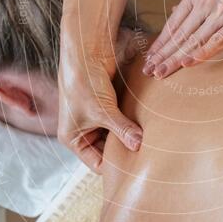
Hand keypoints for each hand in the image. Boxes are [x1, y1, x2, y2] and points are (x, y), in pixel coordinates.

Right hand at [57, 26, 141, 172]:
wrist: (87, 52)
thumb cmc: (83, 83)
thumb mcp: (103, 111)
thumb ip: (122, 129)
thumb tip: (140, 145)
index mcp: (73, 138)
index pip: (97, 162)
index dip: (114, 167)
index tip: (136, 169)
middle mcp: (83, 130)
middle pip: (108, 150)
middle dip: (124, 151)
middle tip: (147, 158)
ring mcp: (96, 118)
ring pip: (116, 135)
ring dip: (129, 136)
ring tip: (149, 144)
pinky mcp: (107, 106)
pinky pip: (121, 121)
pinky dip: (131, 124)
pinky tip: (146, 128)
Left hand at [143, 0, 222, 77]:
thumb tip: (176, 8)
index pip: (172, 24)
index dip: (160, 43)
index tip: (150, 57)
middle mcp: (204, 3)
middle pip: (179, 35)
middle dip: (162, 55)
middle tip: (149, 71)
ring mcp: (222, 11)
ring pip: (194, 40)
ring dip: (176, 58)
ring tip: (162, 73)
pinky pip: (218, 40)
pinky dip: (202, 52)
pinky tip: (188, 63)